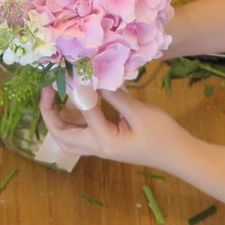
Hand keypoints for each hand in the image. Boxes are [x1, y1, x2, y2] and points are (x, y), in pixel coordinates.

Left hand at [38, 86, 187, 170]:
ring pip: (67, 140)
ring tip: (55, 96)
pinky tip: (74, 103)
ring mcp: (100, 149)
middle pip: (61, 135)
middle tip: (48, 89)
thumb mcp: (140, 112)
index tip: (73, 69)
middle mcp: (97, 148)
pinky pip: (79, 136)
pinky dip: (70, 121)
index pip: (83, 112)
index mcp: (105, 141)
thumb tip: (95, 79)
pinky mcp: (105, 145)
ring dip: (56, 119)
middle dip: (49, 113)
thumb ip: (115, 96)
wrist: (176, 155)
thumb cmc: (162, 134)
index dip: (77, 89)